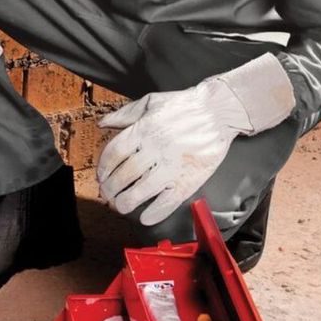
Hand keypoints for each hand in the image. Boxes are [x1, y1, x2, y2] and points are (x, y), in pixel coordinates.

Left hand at [96, 54, 294, 225]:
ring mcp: (173, 165)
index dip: (104, 168)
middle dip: (111, 188)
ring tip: (120, 206)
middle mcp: (155, 148)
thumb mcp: (150, 102)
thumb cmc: (183, 106)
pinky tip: (146, 217)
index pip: (115, 153)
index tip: (101, 176)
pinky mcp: (190, 178)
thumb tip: (102, 123)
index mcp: (143, 129)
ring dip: (127, 202)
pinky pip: (169, 200)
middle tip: (107, 194)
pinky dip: (156, 212)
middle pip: (125, 174)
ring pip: (142, 190)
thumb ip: (124, 114)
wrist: (219, 111)